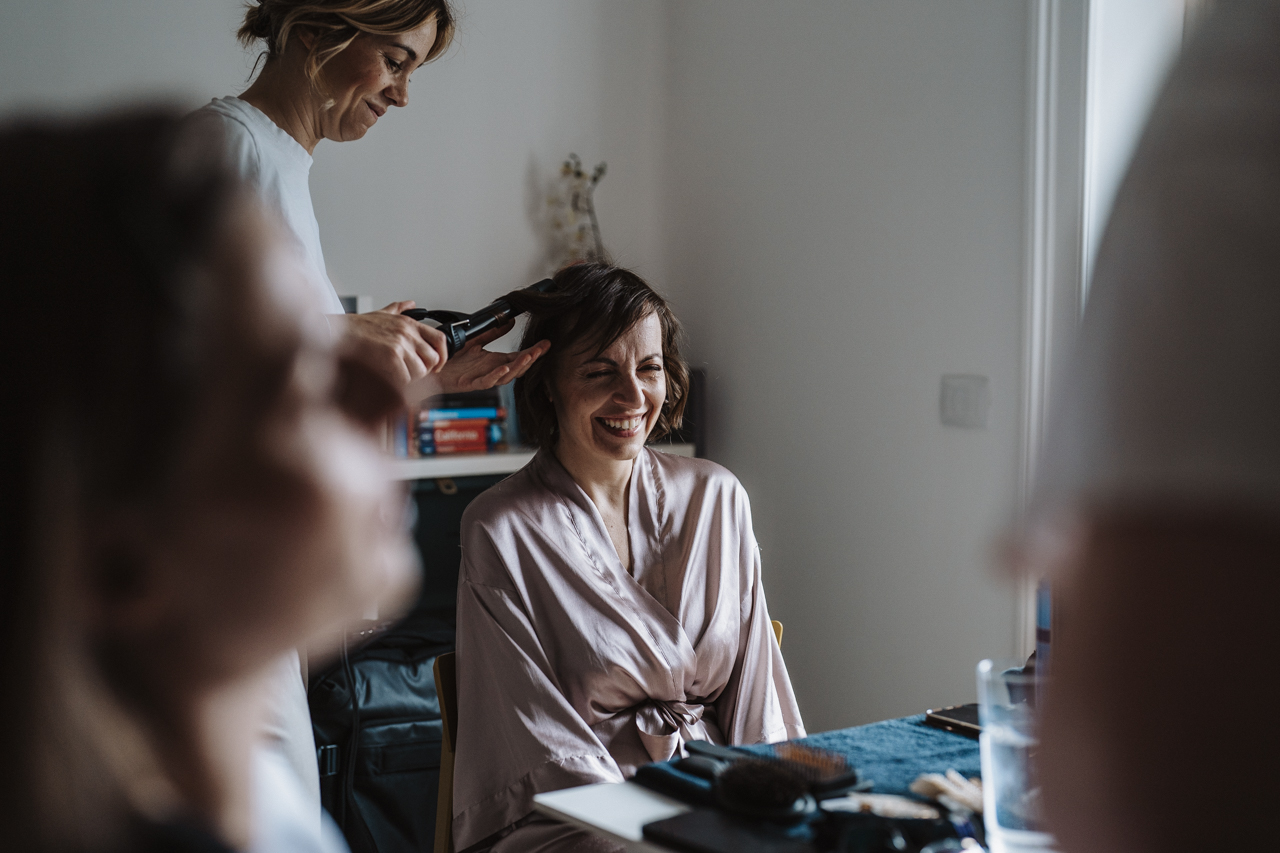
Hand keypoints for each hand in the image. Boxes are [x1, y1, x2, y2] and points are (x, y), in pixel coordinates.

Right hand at [334, 301, 448, 388]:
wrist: (337, 333)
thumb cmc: (357, 327)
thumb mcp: (382, 313)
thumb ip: (399, 308)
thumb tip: (410, 303)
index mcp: (409, 323)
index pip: (440, 339)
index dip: (442, 356)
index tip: (437, 365)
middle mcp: (408, 333)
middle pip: (432, 359)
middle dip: (424, 370)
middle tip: (411, 372)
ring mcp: (400, 344)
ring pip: (421, 371)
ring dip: (410, 378)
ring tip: (396, 375)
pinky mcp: (391, 356)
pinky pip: (406, 378)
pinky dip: (399, 383)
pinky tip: (388, 378)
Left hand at [438, 320, 550, 393]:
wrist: (431, 369)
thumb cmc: (451, 360)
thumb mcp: (475, 341)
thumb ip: (493, 333)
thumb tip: (510, 322)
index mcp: (494, 362)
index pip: (519, 356)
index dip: (534, 351)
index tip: (546, 343)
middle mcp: (491, 371)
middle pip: (518, 367)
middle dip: (531, 358)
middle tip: (542, 349)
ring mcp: (482, 378)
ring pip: (506, 376)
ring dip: (518, 366)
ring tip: (528, 356)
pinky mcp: (470, 384)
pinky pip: (486, 381)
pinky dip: (496, 375)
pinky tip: (504, 367)